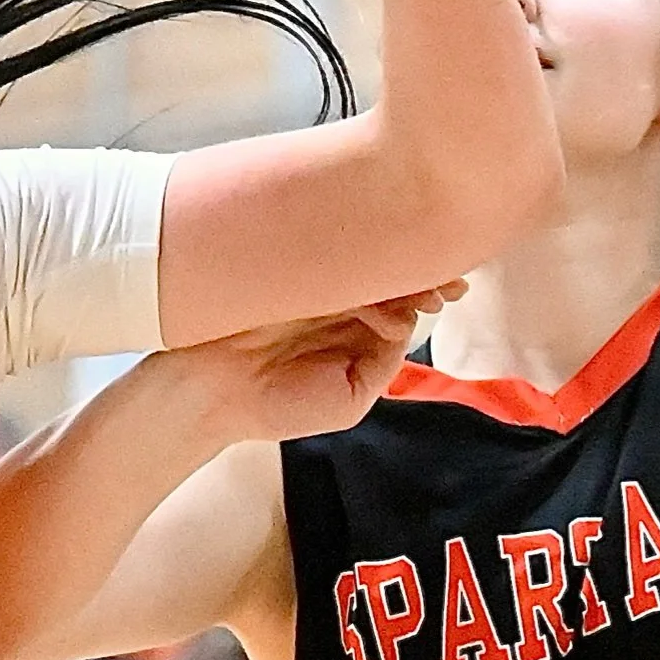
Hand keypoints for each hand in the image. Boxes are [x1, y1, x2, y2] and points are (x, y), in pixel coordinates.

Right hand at [178, 284, 461, 446]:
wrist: (208, 395)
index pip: (399, 300)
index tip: (452, 290)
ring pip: (360, 261)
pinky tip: (370, 279)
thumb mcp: (350, 401)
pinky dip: (354, 259)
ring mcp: (306, 282)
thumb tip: (405, 320)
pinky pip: (324, 252)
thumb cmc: (273, 407)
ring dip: (393, 268)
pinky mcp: (280, 267)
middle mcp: (333, 302)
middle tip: (446, 281)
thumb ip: (383, 363)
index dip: (428, 290)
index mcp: (350, 331)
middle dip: (421, 272)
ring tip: (411, 289)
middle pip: (386, 274)